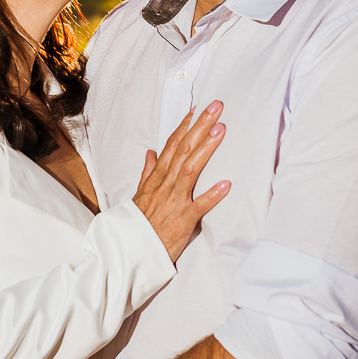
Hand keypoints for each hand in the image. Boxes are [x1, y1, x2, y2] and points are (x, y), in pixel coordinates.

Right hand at [133, 100, 229, 261]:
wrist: (131, 251)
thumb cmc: (139, 223)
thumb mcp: (140, 194)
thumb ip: (148, 172)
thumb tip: (151, 153)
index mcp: (157, 178)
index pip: (172, 146)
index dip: (185, 126)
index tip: (198, 109)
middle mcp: (166, 185)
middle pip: (184, 150)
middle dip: (200, 127)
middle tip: (217, 107)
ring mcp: (174, 202)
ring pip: (191, 170)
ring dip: (206, 149)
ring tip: (221, 131)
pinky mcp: (183, 221)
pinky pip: (198, 207)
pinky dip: (211, 196)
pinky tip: (226, 184)